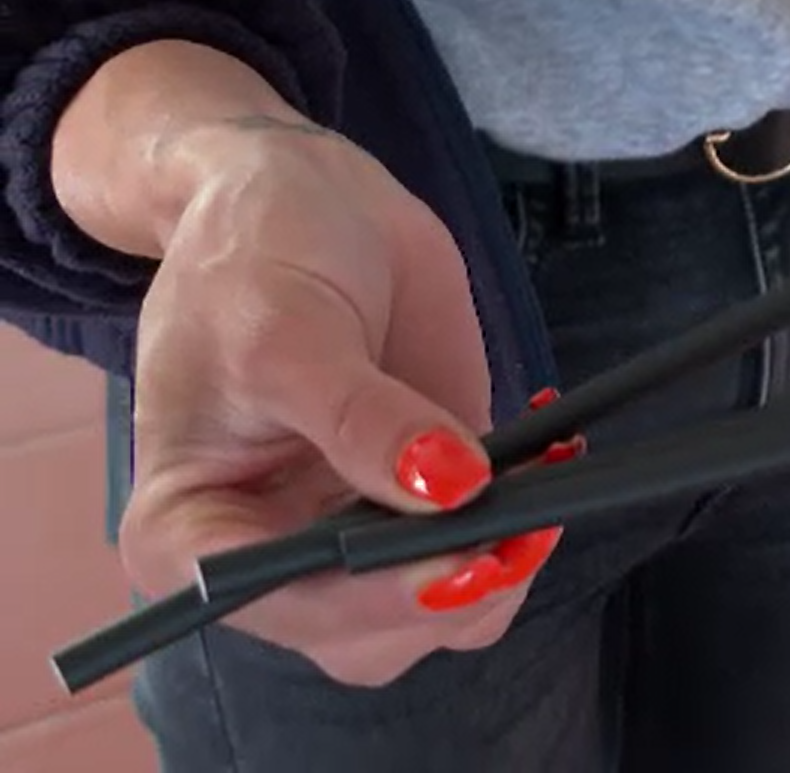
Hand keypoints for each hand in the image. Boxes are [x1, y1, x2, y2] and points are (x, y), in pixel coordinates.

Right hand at [53, 42, 566, 686]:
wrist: (311, 202)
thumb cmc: (255, 255)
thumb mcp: (287, 329)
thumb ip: (360, 418)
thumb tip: (448, 489)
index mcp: (190, 537)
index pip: (283, 607)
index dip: (375, 599)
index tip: (461, 559)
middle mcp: (271, 560)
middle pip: (373, 635)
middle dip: (457, 587)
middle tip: (529, 514)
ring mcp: (353, 537)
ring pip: (443, 610)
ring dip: (508, 559)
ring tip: (543, 473)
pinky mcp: (426, 505)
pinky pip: (489, 551)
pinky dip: (529, 520)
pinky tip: (551, 458)